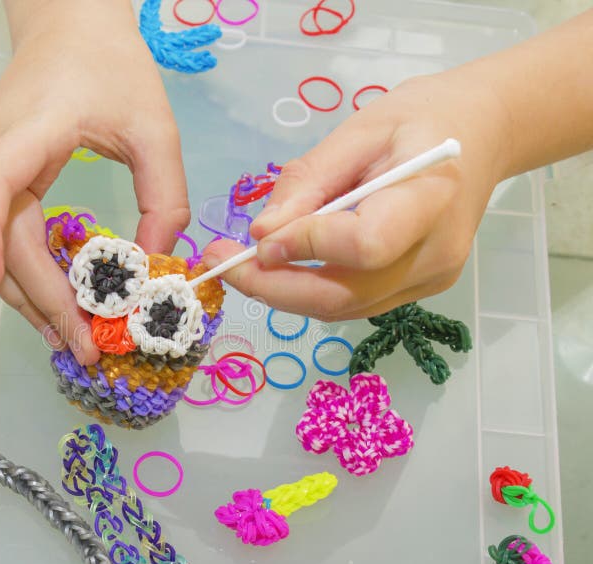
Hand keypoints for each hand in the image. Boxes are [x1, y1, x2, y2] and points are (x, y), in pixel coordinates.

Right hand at [0, 0, 189, 363]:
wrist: (70, 29)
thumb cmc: (111, 69)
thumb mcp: (155, 129)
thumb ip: (164, 198)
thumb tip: (156, 267)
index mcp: (24, 133)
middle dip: (39, 301)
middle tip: (84, 348)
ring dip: (31, 300)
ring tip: (74, 339)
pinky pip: (2, 240)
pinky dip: (28, 277)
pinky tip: (61, 304)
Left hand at [201, 71, 511, 320]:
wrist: (478, 135)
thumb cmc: (420, 119)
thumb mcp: (358, 130)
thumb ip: (310, 182)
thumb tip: (262, 235)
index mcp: (430, 199)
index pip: (365, 245)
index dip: (306, 247)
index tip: (259, 237)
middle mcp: (435, 255)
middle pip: (344, 296)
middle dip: (273, 288)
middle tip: (221, 264)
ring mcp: (429, 281)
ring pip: (342, 308)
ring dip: (282, 294)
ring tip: (238, 265)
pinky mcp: (417, 290)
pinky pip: (352, 302)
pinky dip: (307, 291)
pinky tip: (280, 268)